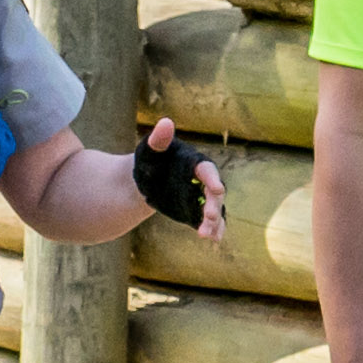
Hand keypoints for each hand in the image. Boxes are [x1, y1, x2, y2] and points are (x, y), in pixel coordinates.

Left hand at [130, 121, 222, 239]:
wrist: (145, 180)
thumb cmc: (149, 159)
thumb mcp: (150, 150)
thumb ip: (159, 139)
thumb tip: (166, 122)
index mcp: (195, 163)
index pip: (207, 169)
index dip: (212, 178)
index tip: (217, 188)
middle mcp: (203, 181)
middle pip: (213, 193)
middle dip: (213, 205)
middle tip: (209, 217)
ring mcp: (201, 198)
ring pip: (214, 210)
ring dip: (214, 222)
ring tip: (207, 234)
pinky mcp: (196, 212)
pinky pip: (208, 222)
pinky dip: (213, 231)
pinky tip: (213, 240)